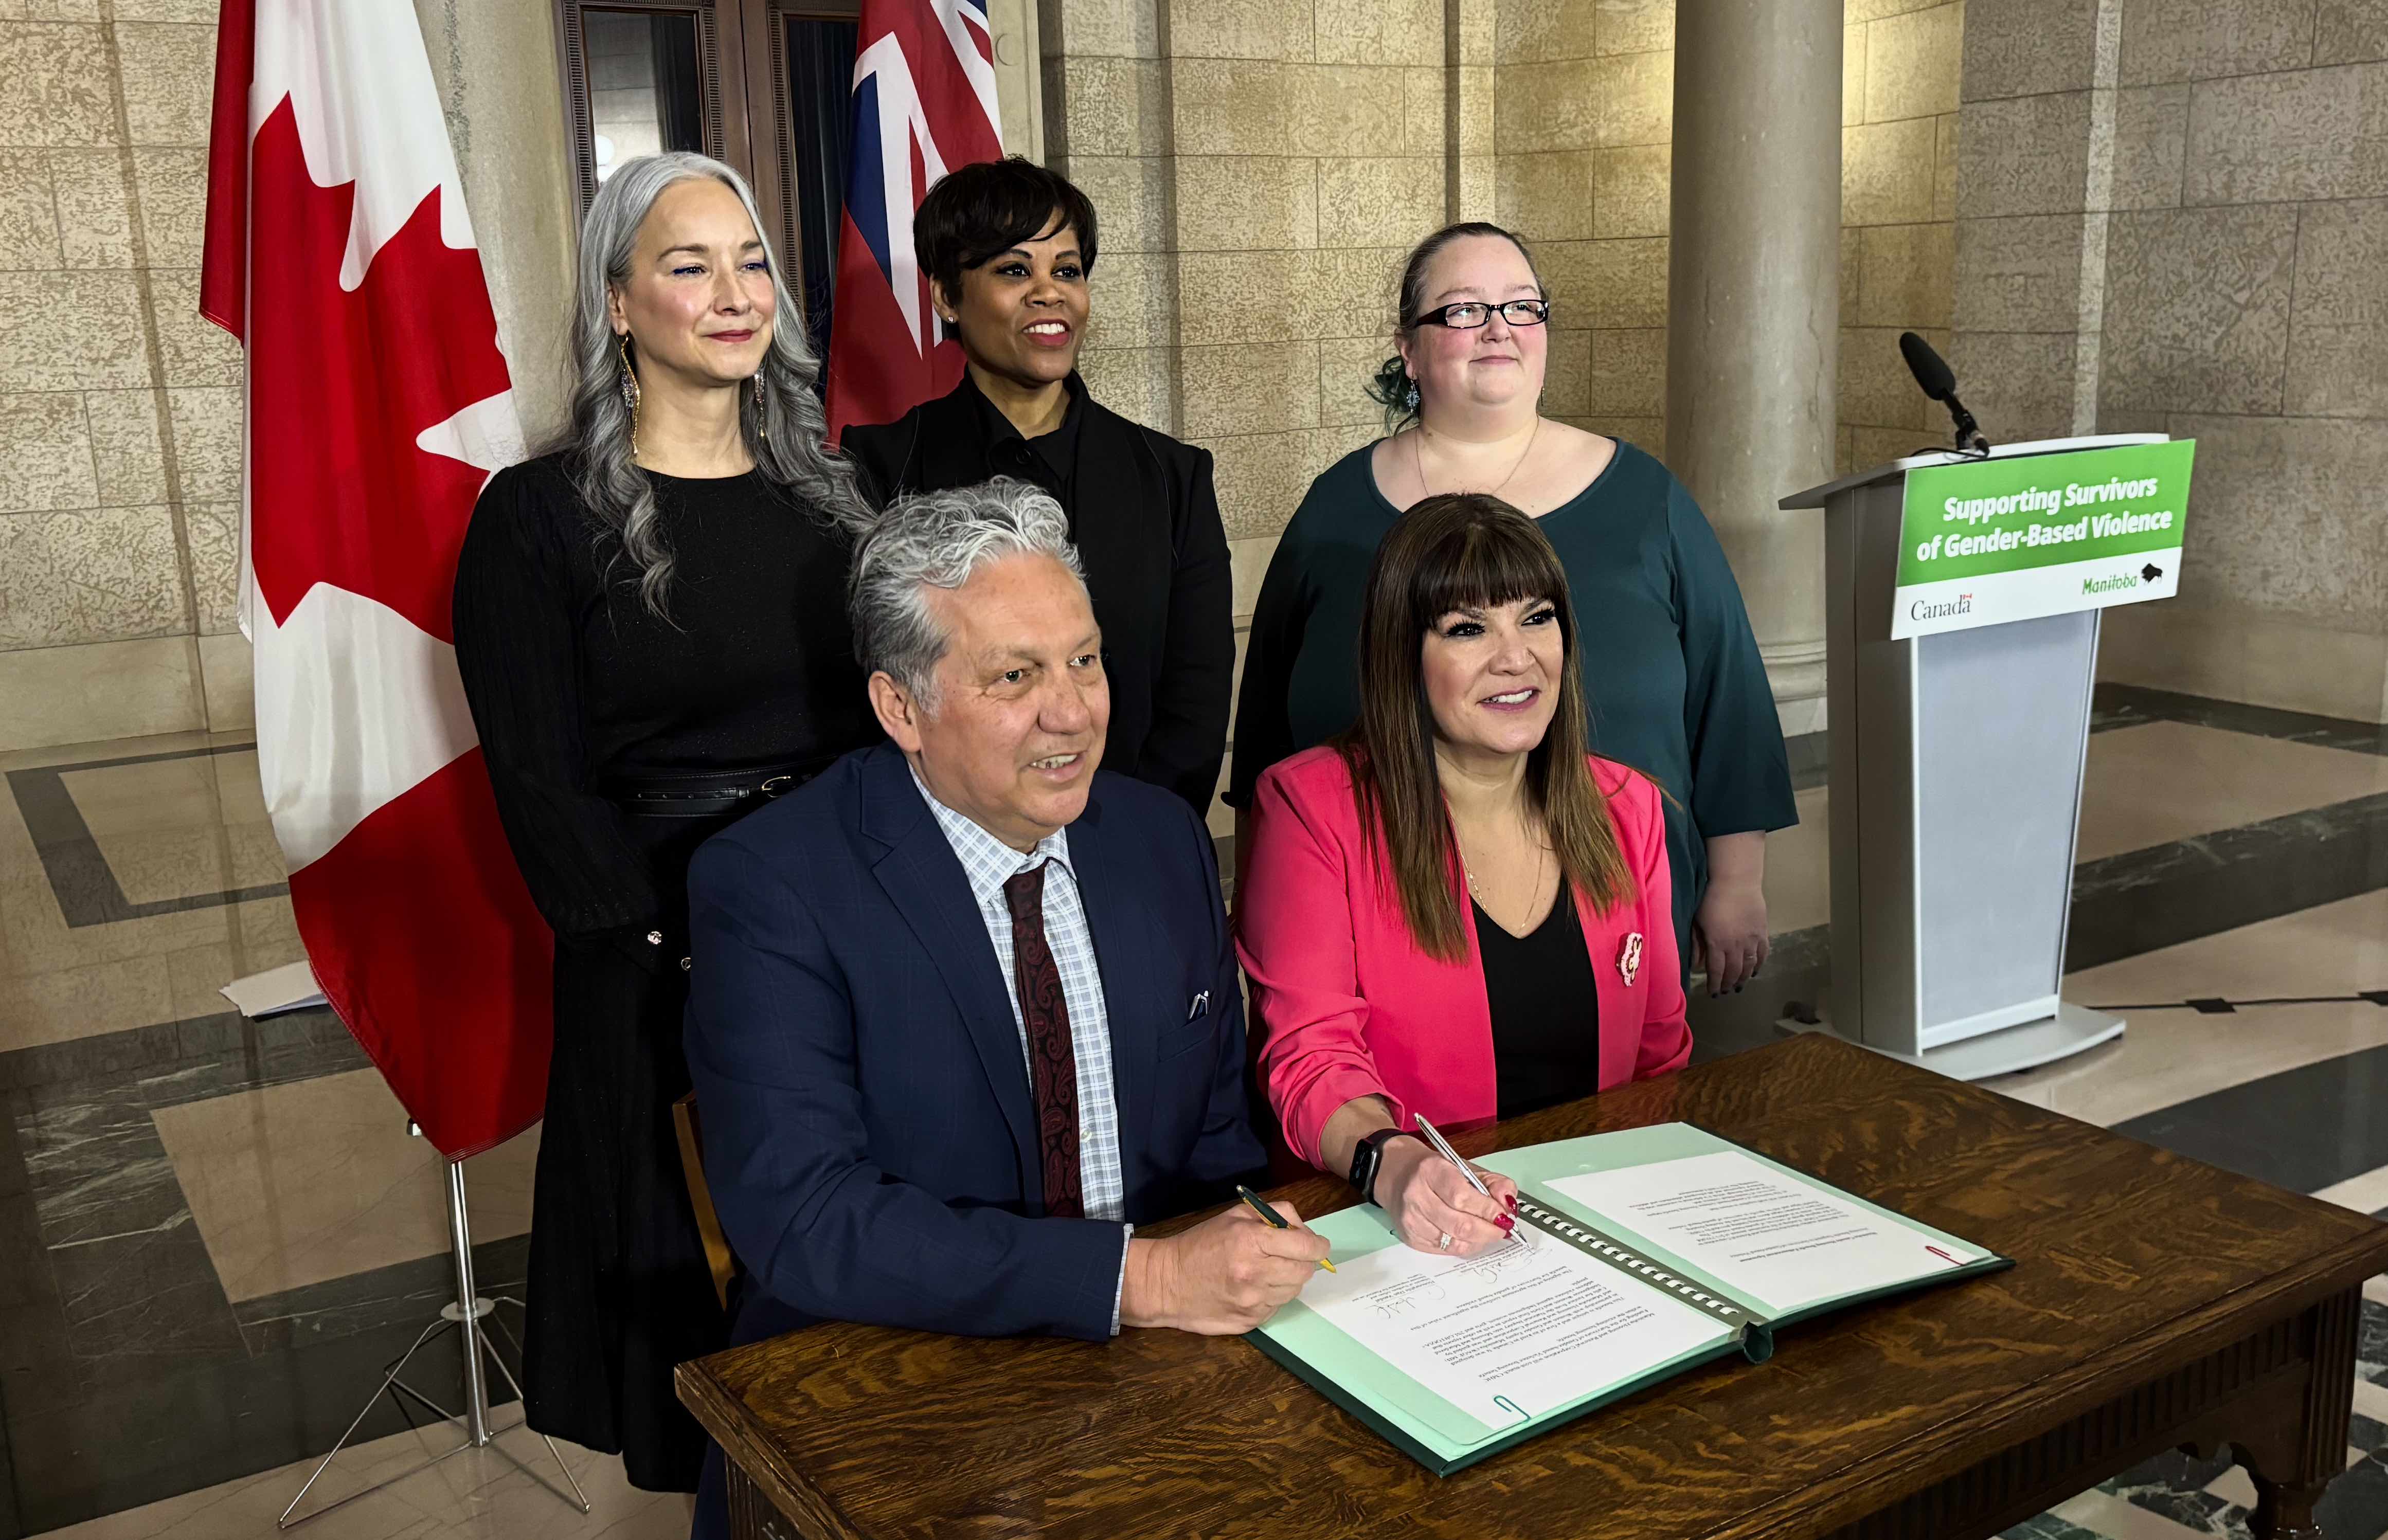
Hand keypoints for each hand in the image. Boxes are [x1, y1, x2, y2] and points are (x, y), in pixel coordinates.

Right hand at [1120, 1201, 1330, 1334]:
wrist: (1167, 1283)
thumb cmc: (1201, 1244)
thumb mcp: (1235, 1216)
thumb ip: (1275, 1215)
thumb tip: (1305, 1232)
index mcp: (1252, 1241)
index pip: (1306, 1247)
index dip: (1318, 1246)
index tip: (1318, 1245)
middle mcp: (1255, 1273)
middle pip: (1305, 1271)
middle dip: (1303, 1262)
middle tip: (1288, 1257)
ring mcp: (1253, 1301)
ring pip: (1293, 1291)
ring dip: (1287, 1281)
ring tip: (1265, 1272)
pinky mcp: (1250, 1322)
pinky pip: (1277, 1307)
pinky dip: (1272, 1297)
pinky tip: (1252, 1289)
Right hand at [1377, 1138, 1517, 1255]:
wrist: (1397, 1174)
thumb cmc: (1436, 1171)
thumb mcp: (1466, 1167)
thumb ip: (1494, 1183)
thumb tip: (1508, 1205)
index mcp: (1431, 1170)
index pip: (1462, 1197)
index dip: (1488, 1210)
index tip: (1504, 1216)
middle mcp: (1416, 1196)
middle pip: (1460, 1224)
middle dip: (1489, 1231)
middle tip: (1503, 1228)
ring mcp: (1411, 1220)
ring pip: (1455, 1242)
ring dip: (1479, 1240)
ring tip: (1488, 1231)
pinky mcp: (1411, 1238)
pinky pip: (1446, 1251)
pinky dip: (1465, 1246)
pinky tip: (1470, 1237)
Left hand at [1693, 877, 1768, 995]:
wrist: (1736, 881)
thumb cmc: (1710, 898)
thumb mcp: (1697, 921)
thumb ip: (1697, 943)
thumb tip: (1696, 964)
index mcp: (1717, 943)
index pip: (1716, 971)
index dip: (1715, 984)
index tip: (1713, 992)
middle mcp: (1736, 945)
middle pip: (1734, 971)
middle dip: (1729, 984)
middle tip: (1726, 991)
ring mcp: (1751, 939)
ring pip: (1749, 966)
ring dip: (1744, 978)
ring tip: (1739, 986)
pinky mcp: (1763, 932)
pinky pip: (1763, 954)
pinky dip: (1759, 965)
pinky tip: (1755, 972)